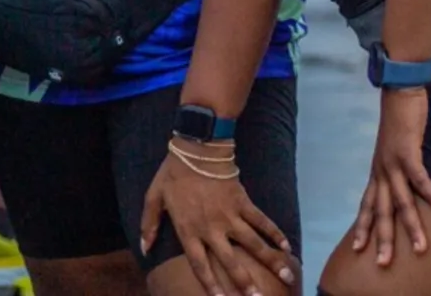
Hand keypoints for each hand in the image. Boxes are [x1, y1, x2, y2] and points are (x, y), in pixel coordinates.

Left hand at [141, 144, 294, 295]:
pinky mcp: (244, 202)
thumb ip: (148, 224)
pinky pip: (261, 220)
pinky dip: (275, 233)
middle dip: (245, 282)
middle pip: (231, 261)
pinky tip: (286, 247)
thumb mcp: (154, 198)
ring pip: (253, 243)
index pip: (200, 265)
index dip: (211, 285)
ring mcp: (231, 216)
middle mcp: (212, 228)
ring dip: (271, 261)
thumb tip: (144, 249)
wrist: (197, 147)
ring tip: (287, 276)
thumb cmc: (173, 174)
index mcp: (189, 230)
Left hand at [351, 87, 430, 266]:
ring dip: (411, 226)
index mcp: (377, 172)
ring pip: (400, 202)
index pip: (366, 205)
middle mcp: (381, 171)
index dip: (362, 227)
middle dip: (382, 239)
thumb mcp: (393, 152)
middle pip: (380, 211)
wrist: (398, 93)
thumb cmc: (399, 123)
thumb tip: (404, 188)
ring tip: (421, 247)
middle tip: (383, 263)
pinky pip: (420, 179)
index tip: (357, 249)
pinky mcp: (408, 152)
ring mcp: (392, 163)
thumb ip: (396, 171)